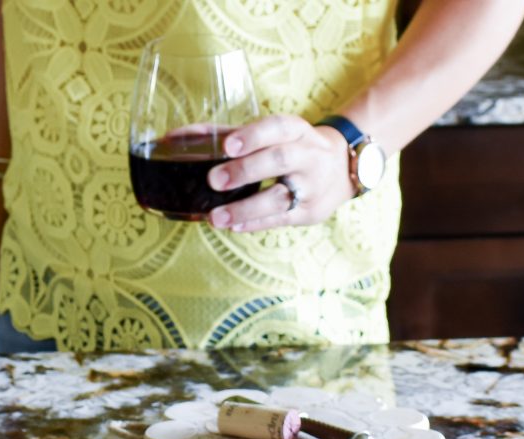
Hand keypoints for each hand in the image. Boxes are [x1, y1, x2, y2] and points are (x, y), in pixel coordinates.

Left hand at [205, 115, 356, 231]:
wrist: (344, 168)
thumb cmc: (293, 148)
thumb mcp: (272, 135)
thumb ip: (229, 135)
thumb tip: (178, 137)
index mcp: (296, 131)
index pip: (277, 128)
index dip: (253, 136)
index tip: (227, 145)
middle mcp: (308, 156)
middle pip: (279, 160)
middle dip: (245, 170)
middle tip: (214, 180)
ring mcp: (311, 186)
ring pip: (279, 197)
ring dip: (245, 208)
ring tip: (215, 217)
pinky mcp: (309, 212)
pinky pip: (280, 220)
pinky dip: (254, 224)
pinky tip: (232, 226)